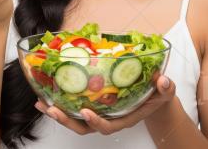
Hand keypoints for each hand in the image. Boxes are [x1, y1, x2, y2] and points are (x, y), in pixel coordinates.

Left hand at [34, 71, 175, 134]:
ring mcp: (99, 113)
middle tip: (53, 110)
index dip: (96, 122)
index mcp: (124, 118)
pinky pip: (73, 108)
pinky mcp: (92, 105)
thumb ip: (165, 87)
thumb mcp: (165, 90)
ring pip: (75, 120)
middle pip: (85, 127)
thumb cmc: (158, 94)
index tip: (86, 112)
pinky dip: (59, 104)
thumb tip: (162, 81)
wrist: (154, 95)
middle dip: (68, 120)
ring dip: (58, 114)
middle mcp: (109, 119)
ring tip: (42, 104)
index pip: (109, 126)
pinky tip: (45, 96)